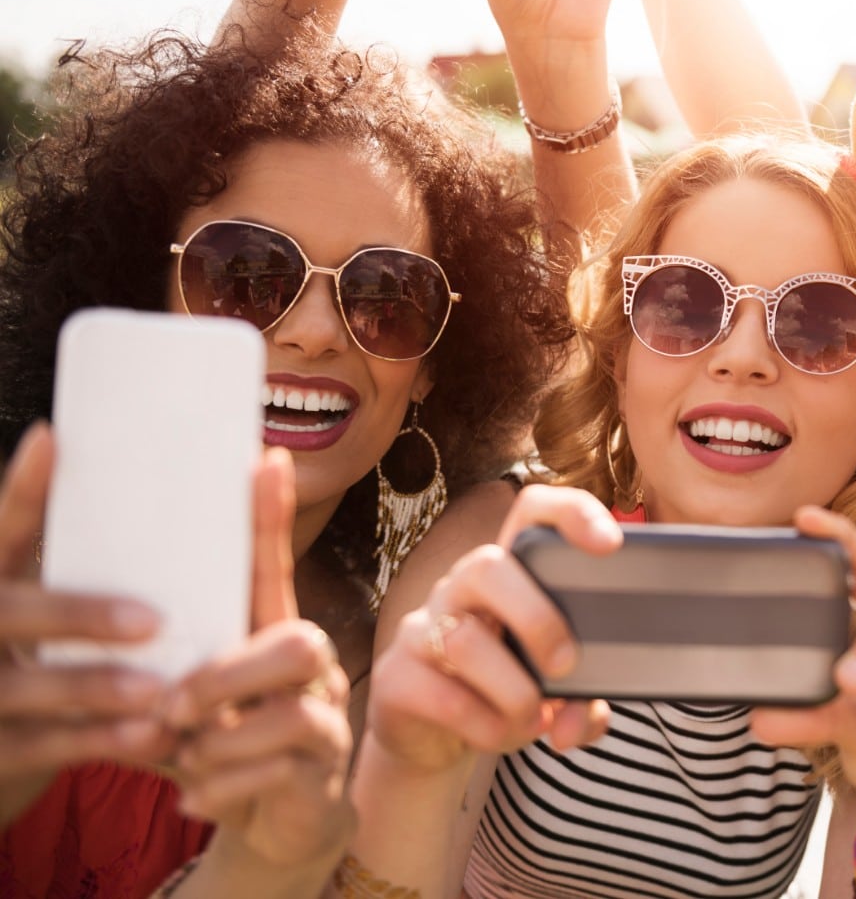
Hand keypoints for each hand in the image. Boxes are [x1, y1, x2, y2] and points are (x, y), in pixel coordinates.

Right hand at [0, 424, 172, 824]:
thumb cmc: (33, 653)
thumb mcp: (36, 602)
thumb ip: (70, 555)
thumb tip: (121, 462)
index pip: (0, 531)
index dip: (23, 489)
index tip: (53, 439)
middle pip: (6, 613)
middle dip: (76, 615)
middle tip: (152, 619)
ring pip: (24, 689)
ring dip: (93, 688)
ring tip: (157, 689)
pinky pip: (44, 746)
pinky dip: (100, 741)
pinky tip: (153, 736)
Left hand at [165, 448, 353, 867]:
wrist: (276, 822)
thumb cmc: (224, 748)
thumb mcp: (192, 703)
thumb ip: (166, 669)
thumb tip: (103, 630)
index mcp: (269, 635)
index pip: (272, 566)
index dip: (270, 516)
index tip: (263, 459)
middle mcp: (310, 668)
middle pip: (297, 640)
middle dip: (226, 676)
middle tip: (173, 709)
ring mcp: (325, 717)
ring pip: (290, 711)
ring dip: (221, 741)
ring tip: (186, 759)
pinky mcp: (324, 771)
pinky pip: (279, 770)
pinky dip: (223, 787)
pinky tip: (194, 797)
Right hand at [365, 485, 612, 774]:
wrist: (432, 739)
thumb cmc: (504, 691)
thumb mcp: (552, 691)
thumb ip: (580, 701)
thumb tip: (576, 722)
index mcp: (511, 573)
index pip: (531, 511)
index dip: (571, 514)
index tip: (611, 544)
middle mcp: (462, 588)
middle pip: (487, 565)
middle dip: (536, 617)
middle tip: (566, 665)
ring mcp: (423, 629)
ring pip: (463, 640)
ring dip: (514, 690)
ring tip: (535, 717)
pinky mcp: (397, 677)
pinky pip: (443, 696)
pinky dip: (487, 724)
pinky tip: (504, 734)